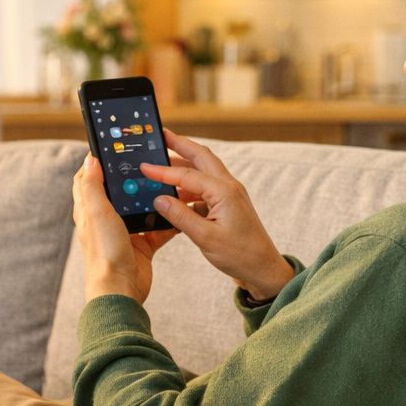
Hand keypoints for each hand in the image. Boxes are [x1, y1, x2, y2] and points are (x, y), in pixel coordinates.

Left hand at [72, 153, 177, 303]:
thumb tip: (90, 159)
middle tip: (149, 162)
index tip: (114, 147)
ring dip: (153, 197)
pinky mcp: (142, 244)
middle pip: (119, 190)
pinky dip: (168, 220)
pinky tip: (178, 211)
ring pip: (141, 207)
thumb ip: (93, 186)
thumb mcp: (97, 212)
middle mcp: (106, 219)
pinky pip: (157, 227)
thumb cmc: (104, 253)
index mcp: (90, 210)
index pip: (89, 179)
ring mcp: (125, 232)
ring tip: (167, 182)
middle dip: (133, 176)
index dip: (98, 162)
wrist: (121, 289)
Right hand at [140, 129, 296, 301]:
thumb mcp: (205, 237)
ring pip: (203, 171)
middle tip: (160, 135)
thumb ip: (180, 216)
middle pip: (201, 157)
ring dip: (184, 165)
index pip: (187, 174)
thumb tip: (159, 199)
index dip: (163, 170)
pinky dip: (189, 186)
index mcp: (224, 191)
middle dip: (180, 144)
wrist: (262, 269)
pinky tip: (175, 194)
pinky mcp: (227, 204)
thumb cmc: (239, 255)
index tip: (144, 166)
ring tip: (162, 164)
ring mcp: (229, 194)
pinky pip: (205, 188)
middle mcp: (228, 186)